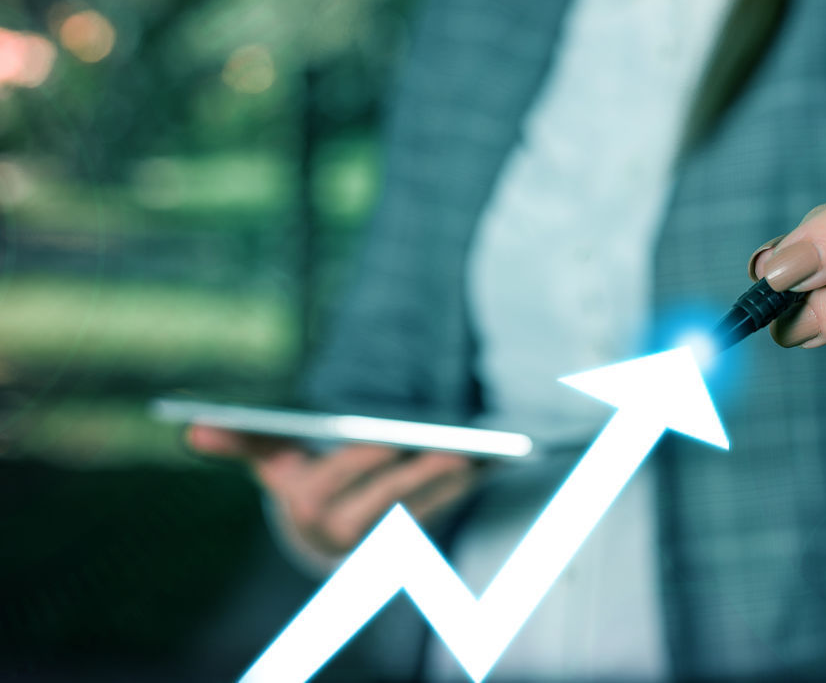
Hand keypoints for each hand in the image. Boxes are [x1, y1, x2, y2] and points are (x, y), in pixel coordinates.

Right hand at [187, 425, 483, 558]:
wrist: (319, 532)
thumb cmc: (297, 476)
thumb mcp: (271, 458)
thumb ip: (242, 439)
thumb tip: (193, 426)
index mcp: (306, 507)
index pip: (334, 486)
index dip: (362, 464)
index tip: (387, 439)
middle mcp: (344, 533)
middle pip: (387, 505)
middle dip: (421, 479)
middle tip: (455, 450)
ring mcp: (381, 539)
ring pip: (422, 514)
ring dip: (452, 488)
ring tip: (482, 454)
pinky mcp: (413, 538)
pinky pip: (441, 513)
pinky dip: (463, 490)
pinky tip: (491, 462)